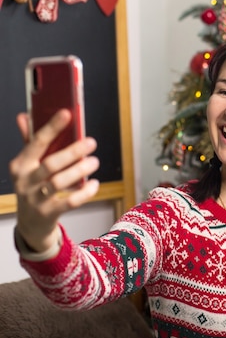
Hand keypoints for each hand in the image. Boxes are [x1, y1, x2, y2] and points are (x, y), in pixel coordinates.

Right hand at [9, 109, 99, 251]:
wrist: (31, 224)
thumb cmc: (34, 187)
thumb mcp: (29, 166)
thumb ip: (31, 142)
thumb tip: (26, 115)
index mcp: (19, 164)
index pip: (36, 142)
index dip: (52, 127)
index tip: (67, 113)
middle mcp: (24, 181)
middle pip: (50, 163)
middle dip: (73, 151)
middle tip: (91, 142)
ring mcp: (35, 199)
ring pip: (59, 182)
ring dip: (80, 170)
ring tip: (94, 162)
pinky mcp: (47, 213)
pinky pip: (70, 202)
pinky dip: (85, 192)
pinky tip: (94, 184)